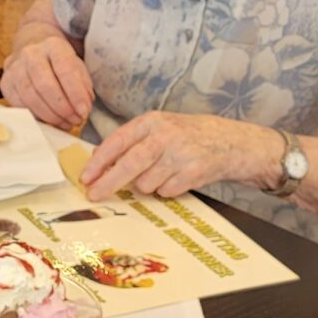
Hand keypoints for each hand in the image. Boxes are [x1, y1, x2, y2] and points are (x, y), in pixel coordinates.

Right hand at [1, 32, 93, 132]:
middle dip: (63, 108)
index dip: (76, 94)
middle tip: (75, 120)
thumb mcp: (77, 67)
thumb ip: (83, 86)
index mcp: (53, 46)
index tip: (84, 111)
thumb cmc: (58, 63)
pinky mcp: (6, 83)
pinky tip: (49, 119)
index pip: (66, 70)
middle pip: (45, 85)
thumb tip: (82, 108)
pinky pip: (20, 105)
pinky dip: (37, 116)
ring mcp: (15, 68)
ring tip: (65, 122)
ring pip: (31, 97)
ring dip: (51, 116)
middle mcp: (31, 54)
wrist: (33, 52)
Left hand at [83, 112, 269, 200]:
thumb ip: (132, 141)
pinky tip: (178, 177)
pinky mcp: (193, 172)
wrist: (233, 142)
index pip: (117, 141)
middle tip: (93, 195)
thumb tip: (99, 160)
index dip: (99, 162)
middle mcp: (165, 135)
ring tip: (163, 173)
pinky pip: (165, 191)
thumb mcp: (161, 128)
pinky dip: (167, 190)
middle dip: (108, 183)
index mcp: (152, 121)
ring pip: (145, 183)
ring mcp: (180, 154)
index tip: (85, 177)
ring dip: (147, 185)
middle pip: (128, 164)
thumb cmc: (190, 135)